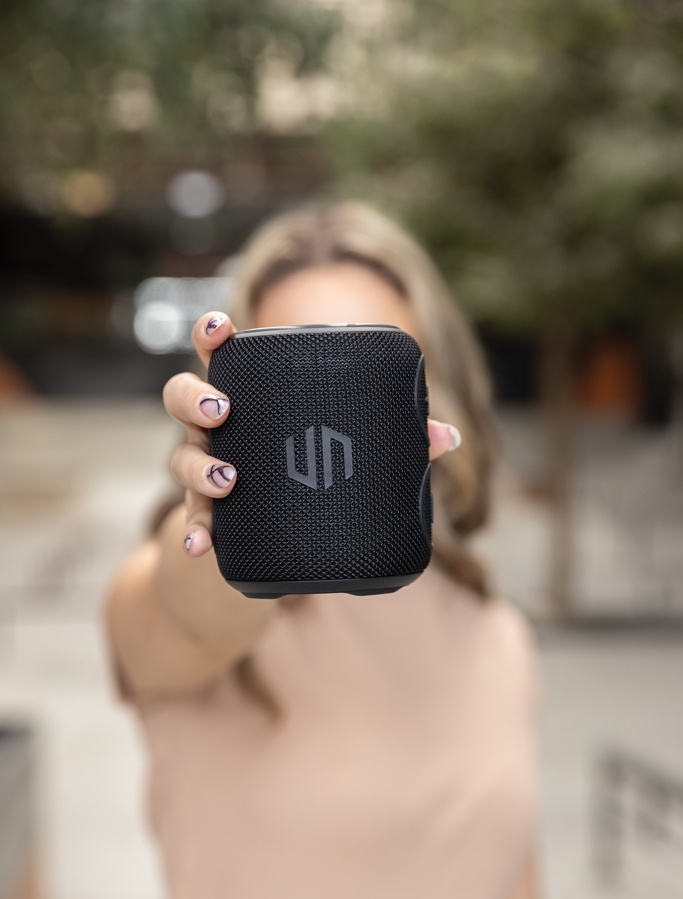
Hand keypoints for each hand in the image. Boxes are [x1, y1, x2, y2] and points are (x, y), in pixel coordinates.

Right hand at [163, 311, 461, 557]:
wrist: (278, 532)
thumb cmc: (314, 465)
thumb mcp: (349, 446)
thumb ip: (396, 436)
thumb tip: (446, 437)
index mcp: (249, 395)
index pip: (220, 354)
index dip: (211, 335)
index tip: (220, 327)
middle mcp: (217, 426)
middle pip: (182, 397)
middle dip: (195, 399)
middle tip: (223, 411)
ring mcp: (207, 468)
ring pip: (180, 457)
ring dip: (198, 466)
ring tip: (229, 480)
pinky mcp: (209, 513)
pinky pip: (194, 520)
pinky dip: (194, 532)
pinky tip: (200, 546)